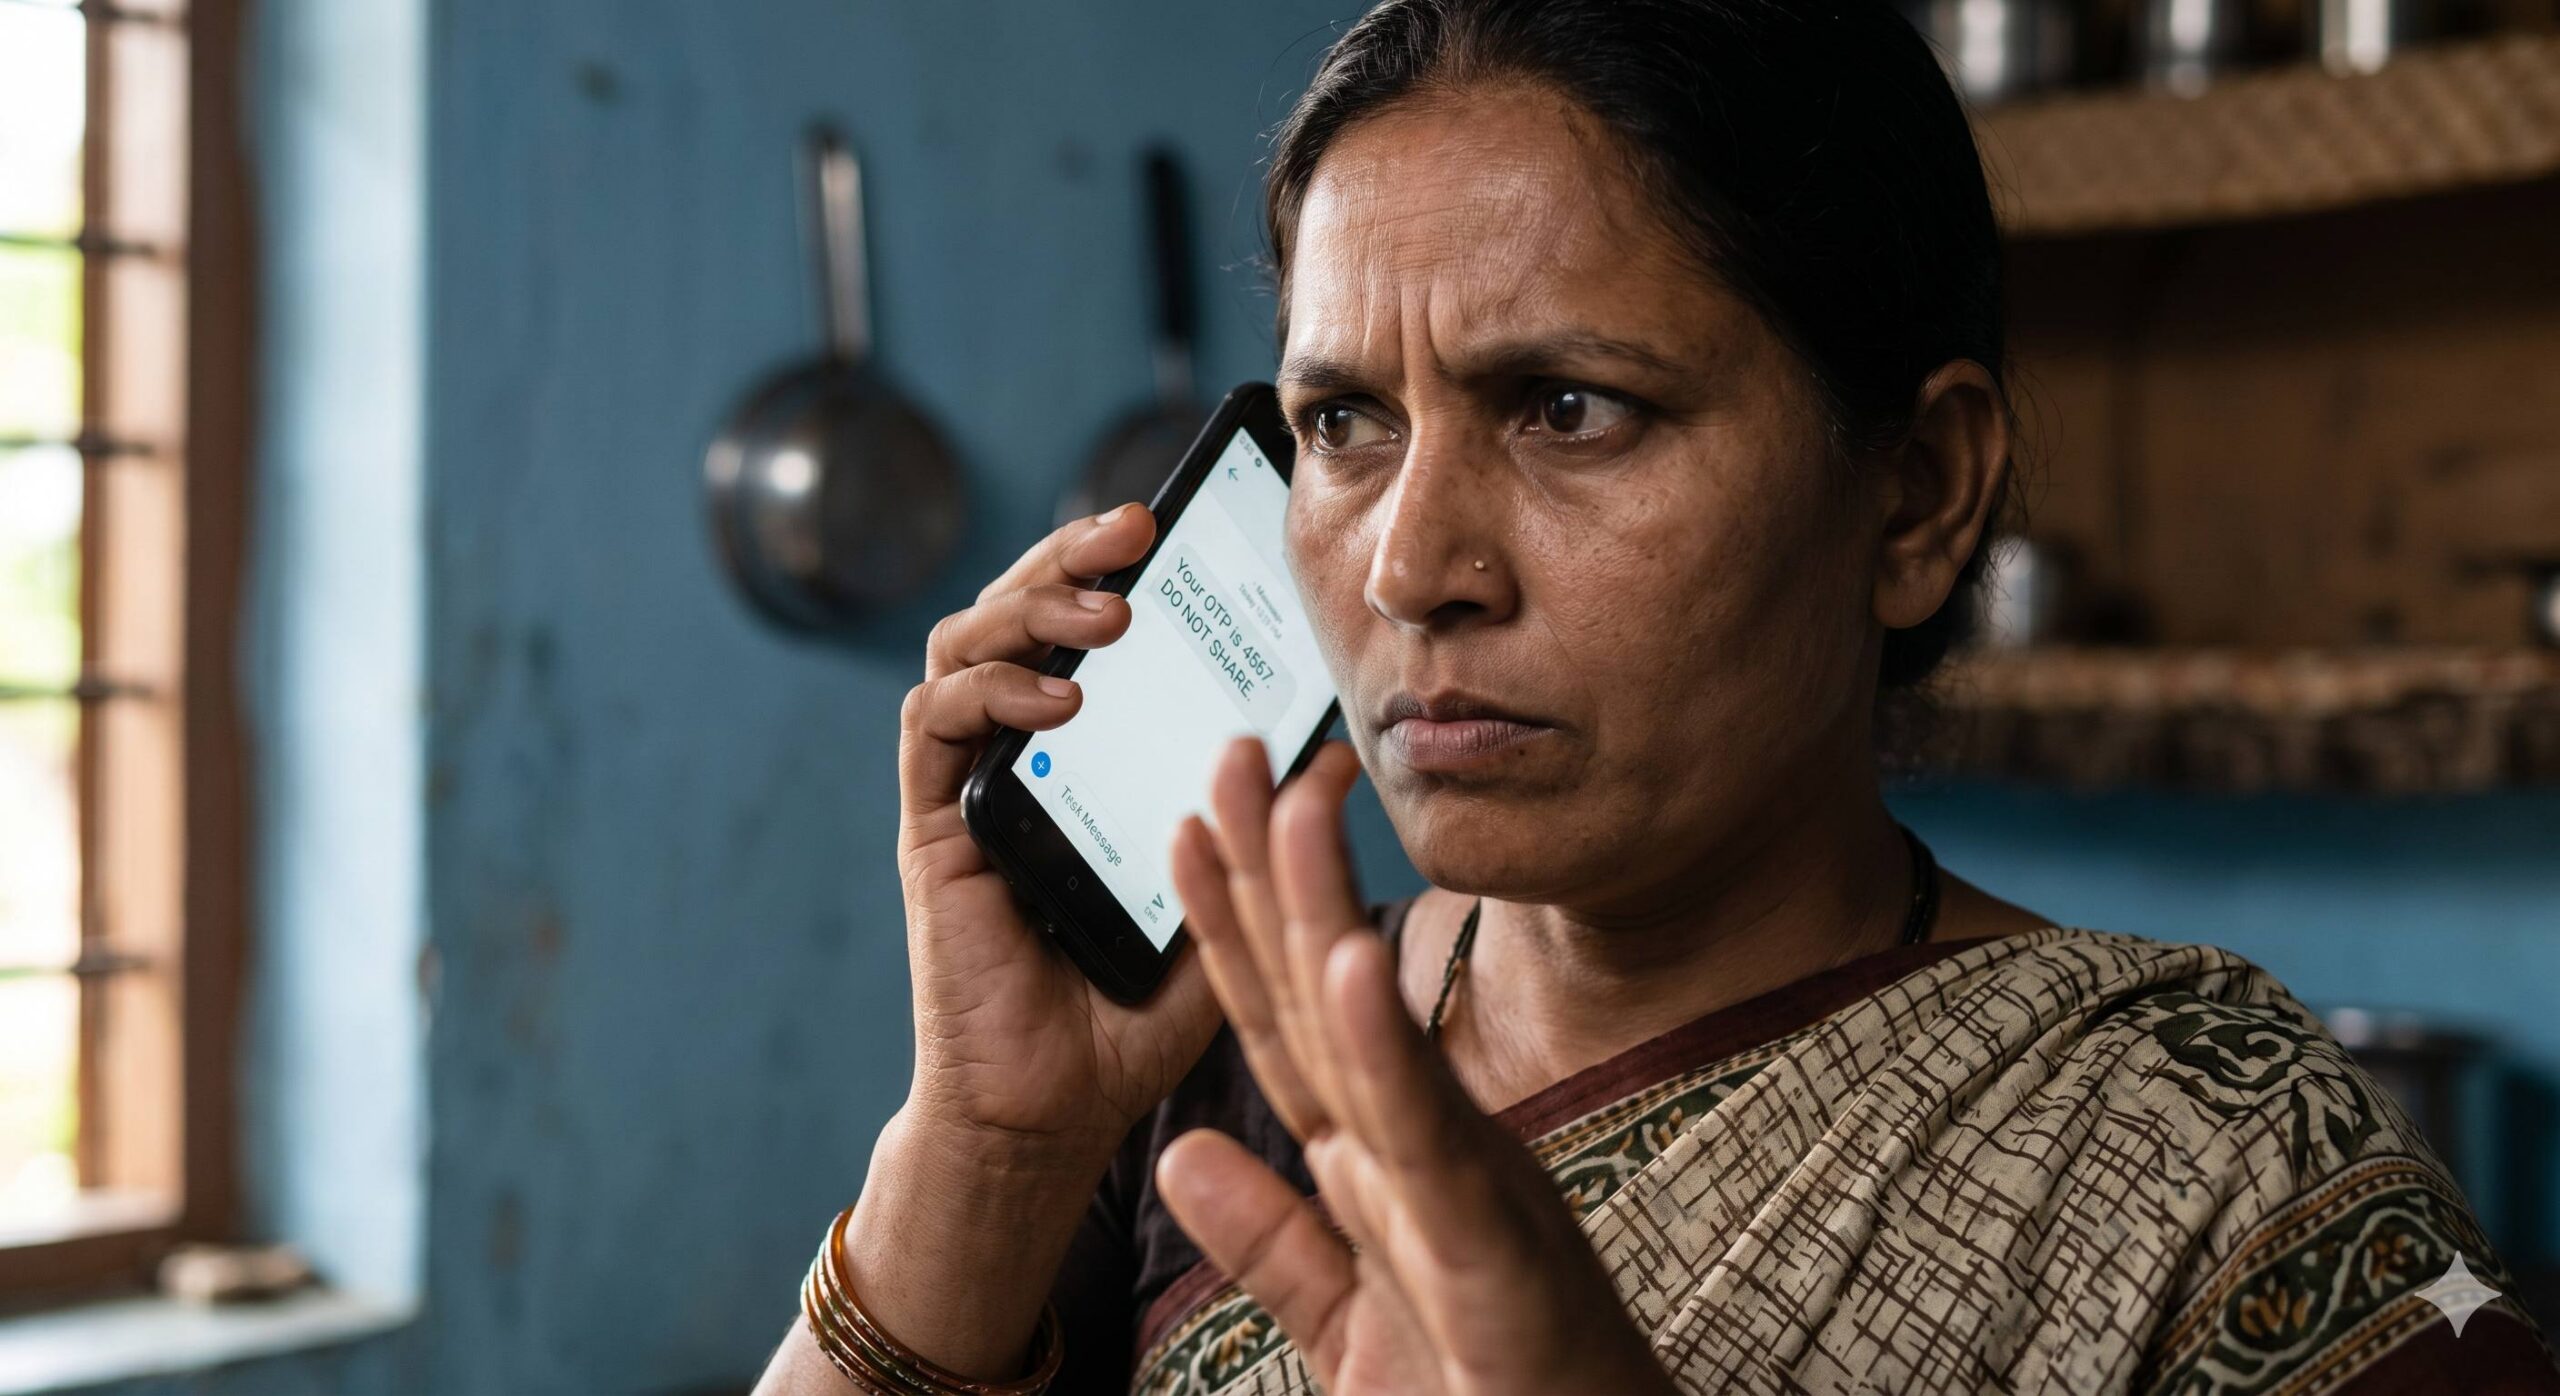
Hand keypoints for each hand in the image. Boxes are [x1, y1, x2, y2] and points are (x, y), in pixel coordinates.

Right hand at [895, 501, 1222, 1161]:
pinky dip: (989, 691)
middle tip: (1134, 528)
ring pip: (968, 643)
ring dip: (1032, 608)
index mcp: (1089, 751)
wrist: (1051, 1109)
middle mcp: (1020, 751)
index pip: (1091, 624)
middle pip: (1022, 609)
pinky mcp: (932, 825)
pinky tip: (1055, 699)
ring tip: (1108, 612)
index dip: (1120, 564)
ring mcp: (971, 783)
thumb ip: (1278, 832)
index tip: (1179, 523)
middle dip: (1072, 556)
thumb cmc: (1135, 1013)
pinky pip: (935, 725)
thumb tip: (1339, 752)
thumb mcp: (1236, 907)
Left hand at [1155, 737, 1679, 1395]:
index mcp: (1382, 1163)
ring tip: (1285, 807)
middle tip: (1230, 751)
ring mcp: (1458, 1183)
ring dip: (1325, 912)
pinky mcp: (1489, 1239)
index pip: (1283, 1028)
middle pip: (1322, 995)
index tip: (1181, 829)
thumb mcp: (1345, 1321)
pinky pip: (1426, 1132)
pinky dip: (1384, 1047)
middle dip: (1266, 873)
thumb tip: (1179, 1159)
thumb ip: (1270, 1240)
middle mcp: (1420, 1147)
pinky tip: (1349, 962)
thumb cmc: (1487, 1395)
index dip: (1229, 929)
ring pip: (1374, 1032)